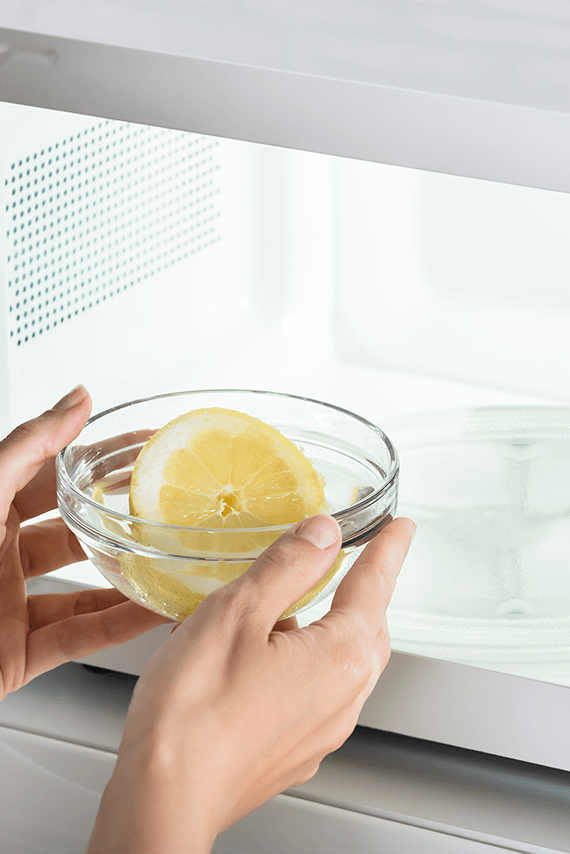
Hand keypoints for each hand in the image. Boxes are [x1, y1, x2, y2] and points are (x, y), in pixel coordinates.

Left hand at [0, 385, 169, 698]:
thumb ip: (27, 447)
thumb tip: (74, 400)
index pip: (51, 475)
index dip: (97, 458)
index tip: (141, 445)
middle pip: (73, 532)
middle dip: (120, 519)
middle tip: (166, 504)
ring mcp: (7, 607)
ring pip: (83, 590)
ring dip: (128, 579)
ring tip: (169, 560)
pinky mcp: (15, 655)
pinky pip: (77, 637)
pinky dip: (117, 627)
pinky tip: (150, 612)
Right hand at [89, 512, 414, 853]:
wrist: (163, 798)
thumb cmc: (194, 711)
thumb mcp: (239, 612)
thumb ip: (287, 565)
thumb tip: (323, 532)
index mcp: (339, 657)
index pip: (376, 585)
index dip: (389, 549)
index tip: (401, 528)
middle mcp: (342, 699)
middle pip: (369, 629)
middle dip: (367, 591)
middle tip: (361, 562)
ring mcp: (320, 732)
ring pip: (343, 664)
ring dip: (333, 627)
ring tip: (299, 604)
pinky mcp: (292, 752)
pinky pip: (316, 694)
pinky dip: (306, 662)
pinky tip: (266, 657)